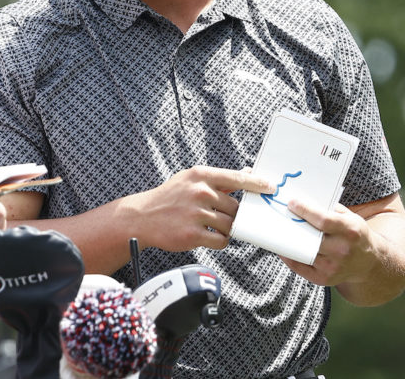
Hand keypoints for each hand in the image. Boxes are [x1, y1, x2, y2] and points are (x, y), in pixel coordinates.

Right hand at [129, 165, 274, 251]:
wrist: (142, 217)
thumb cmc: (169, 198)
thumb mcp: (189, 180)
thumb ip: (218, 179)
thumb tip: (247, 172)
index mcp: (200, 176)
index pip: (237, 178)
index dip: (257, 183)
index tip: (271, 188)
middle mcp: (200, 192)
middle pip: (235, 207)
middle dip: (231, 214)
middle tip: (219, 217)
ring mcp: (196, 214)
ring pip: (230, 225)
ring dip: (225, 229)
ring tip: (210, 227)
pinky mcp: (193, 234)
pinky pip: (221, 241)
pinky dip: (219, 241)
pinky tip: (207, 236)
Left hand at [279, 199, 374, 285]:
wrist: (369, 263)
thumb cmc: (355, 235)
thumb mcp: (350, 217)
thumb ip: (329, 208)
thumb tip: (303, 199)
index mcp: (350, 231)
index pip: (324, 221)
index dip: (305, 211)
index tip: (292, 203)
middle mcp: (342, 250)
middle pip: (310, 237)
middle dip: (293, 226)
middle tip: (280, 215)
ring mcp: (332, 267)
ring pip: (302, 252)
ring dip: (288, 241)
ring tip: (278, 230)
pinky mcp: (323, 278)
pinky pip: (298, 266)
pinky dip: (288, 255)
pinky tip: (283, 246)